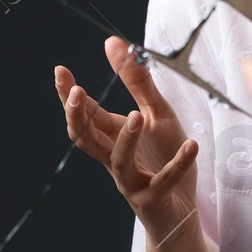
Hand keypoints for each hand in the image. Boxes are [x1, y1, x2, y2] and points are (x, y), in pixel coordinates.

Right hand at [55, 36, 199, 247]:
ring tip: (137, 117)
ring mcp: (133, 180)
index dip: (69, 94)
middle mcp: (115, 158)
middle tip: (77, 93)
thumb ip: (137, 81)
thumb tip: (113, 42)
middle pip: (85, 139)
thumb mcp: (156, 113)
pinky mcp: (155, 198)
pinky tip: (191, 146)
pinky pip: (164, 181)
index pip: (84, 114)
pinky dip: (178, 164)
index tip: (60, 71)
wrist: (179, 210)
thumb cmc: (163, 157)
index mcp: (113, 136)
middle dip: (76, 117)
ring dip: (126, 139)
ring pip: (119, 162)